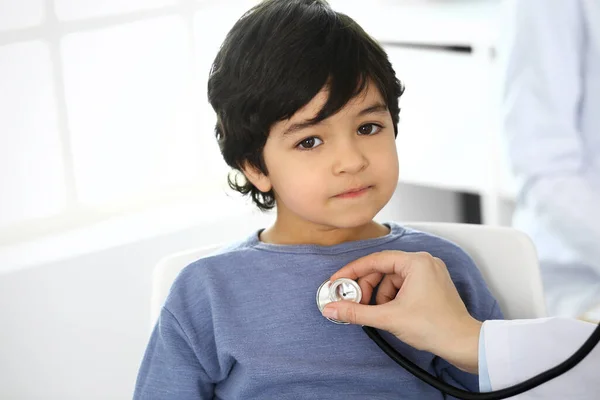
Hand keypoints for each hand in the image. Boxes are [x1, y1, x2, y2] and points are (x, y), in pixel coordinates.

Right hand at [322, 250, 481, 373]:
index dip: (352, 271)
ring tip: (378, 313)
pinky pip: (403, 285)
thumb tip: (332, 309)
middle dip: (367, 287)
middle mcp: (424, 262)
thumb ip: (356, 312)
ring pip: (392, 279)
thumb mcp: (388, 318)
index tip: (337, 281)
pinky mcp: (432, 285)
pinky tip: (391, 312)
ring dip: (380, 295)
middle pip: (383, 269)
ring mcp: (430, 273)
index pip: (375, 260)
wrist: (463, 344)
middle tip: (355, 303)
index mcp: (416, 262)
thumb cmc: (434, 327)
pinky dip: (392, 298)